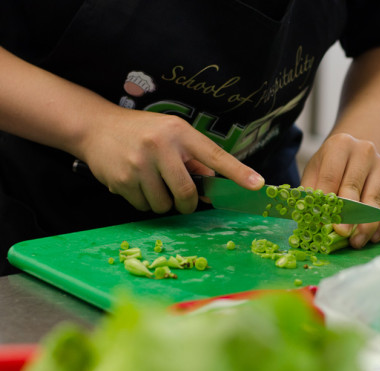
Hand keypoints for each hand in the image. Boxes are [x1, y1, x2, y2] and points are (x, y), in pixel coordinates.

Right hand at [80, 109, 263, 213]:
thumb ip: (193, 159)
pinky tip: (135, 183)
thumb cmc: (142, 132)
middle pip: (187, 193)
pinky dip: (143, 202)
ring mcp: (139, 163)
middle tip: (182, 200)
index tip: (257, 185)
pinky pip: (143, 207)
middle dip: (187, 204)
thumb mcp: (171, 135)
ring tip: (152, 183)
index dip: (238, 172)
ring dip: (163, 203)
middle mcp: (160, 146)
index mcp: (179, 132)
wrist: (95, 127)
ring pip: (164, 205)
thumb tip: (210, 189)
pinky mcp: (121, 179)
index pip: (215, 155)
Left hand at [301, 133, 379, 247]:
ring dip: (365, 225)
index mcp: (340, 145)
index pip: (331, 176)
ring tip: (356, 242)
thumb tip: (312, 219)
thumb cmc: (331, 166)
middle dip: (347, 214)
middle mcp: (364, 151)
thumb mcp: (315, 171)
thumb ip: (311, 192)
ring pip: (373, 199)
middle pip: (353, 187)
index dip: (326, 201)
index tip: (324, 222)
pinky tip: (373, 237)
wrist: (357, 153)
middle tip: (342, 234)